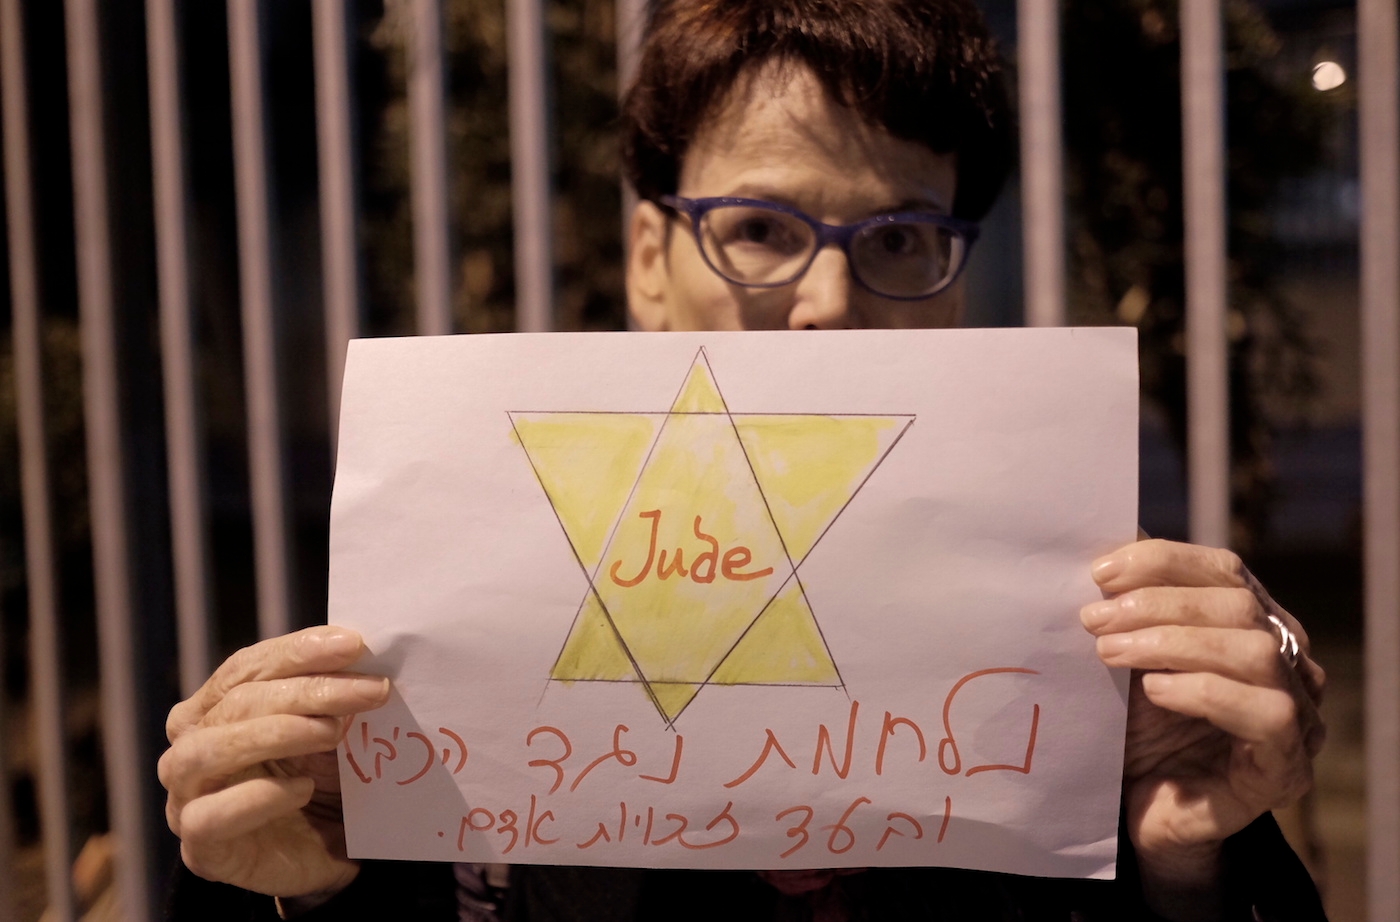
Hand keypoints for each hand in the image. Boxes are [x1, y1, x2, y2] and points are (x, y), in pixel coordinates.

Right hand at [158, 626, 391, 897]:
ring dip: (278, 733)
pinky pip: (212, 816)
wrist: (322, 855)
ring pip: (209, 751)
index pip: (247, 667)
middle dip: (309, 690)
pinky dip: (260, 797)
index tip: (353, 644)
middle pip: (237, 703)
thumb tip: (362, 651)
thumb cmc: (319, 779)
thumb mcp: (328, 729)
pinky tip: (303, 788)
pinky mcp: (201, 848)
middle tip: (372, 689)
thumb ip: (330, 693)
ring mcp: (185, 798)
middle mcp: (189, 745)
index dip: (297, 651)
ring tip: (334, 732)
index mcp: (212, 707)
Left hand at [1080, 540, 1324, 914]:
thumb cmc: (1136, 725)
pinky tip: (1155, 692)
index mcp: (1253, 623)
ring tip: (1109, 653)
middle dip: (1156, 604)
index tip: (1099, 572)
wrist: (1141, 811)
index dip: (1162, 561)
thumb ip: (1124, 606)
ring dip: (1173, 643)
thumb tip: (1091, 546)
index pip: (1223, 569)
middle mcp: (1286, 662)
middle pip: (1238, 605)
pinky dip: (1206, 692)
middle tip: (1092, 619)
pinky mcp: (1285, 767)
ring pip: (1256, 652)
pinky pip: (1267, 714)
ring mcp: (1296, 715)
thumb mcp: (1125, 655)